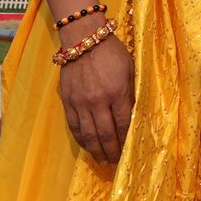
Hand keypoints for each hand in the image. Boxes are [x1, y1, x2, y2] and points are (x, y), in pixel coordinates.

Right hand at [57, 27, 135, 167]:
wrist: (83, 38)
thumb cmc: (112, 52)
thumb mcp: (130, 68)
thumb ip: (130, 92)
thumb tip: (132, 114)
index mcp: (117, 92)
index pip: (123, 124)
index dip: (126, 140)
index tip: (129, 150)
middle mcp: (98, 101)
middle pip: (106, 134)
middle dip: (112, 151)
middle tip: (115, 162)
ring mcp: (81, 103)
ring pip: (89, 135)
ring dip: (96, 151)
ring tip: (102, 160)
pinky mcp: (67, 102)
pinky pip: (74, 127)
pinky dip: (81, 140)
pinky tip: (87, 146)